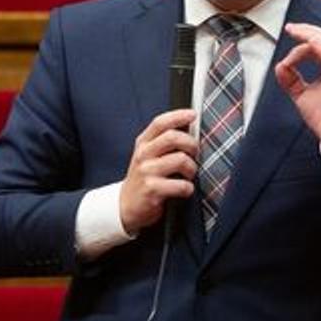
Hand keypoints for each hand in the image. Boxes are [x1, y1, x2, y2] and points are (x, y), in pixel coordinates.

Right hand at [118, 108, 197, 234]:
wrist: (126, 205)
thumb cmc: (144, 178)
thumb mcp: (147, 156)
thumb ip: (163, 142)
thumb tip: (189, 129)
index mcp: (143, 143)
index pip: (160, 122)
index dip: (178, 116)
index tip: (193, 114)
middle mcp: (143, 155)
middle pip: (173, 137)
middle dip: (191, 144)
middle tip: (194, 153)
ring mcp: (147, 171)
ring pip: (181, 160)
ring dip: (192, 169)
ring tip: (188, 175)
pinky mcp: (152, 189)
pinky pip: (182, 185)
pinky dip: (188, 188)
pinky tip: (184, 190)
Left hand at [274, 22, 320, 155]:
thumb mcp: (301, 94)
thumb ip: (290, 79)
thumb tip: (279, 65)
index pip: (320, 42)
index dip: (304, 36)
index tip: (287, 35)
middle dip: (307, 30)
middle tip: (290, 28)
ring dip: (312, 36)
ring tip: (297, 32)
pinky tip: (311, 44)